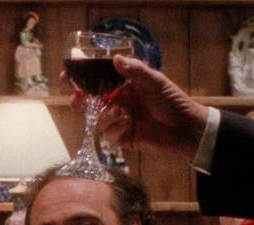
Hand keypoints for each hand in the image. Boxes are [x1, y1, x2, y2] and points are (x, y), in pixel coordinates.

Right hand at [65, 55, 208, 159]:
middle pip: (91, 100)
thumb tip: (115, 58)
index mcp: (125, 86)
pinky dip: (116, 127)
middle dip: (81, 99)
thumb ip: (135, 71)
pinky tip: (128, 124)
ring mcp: (119, 120)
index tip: (67, 76)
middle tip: (76, 98)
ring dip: (104, 114)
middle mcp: (119, 101)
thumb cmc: (173, 102)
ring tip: (118, 111)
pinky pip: (108, 133)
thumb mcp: (156, 82)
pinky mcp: (122, 137)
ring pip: (97, 117)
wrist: (186, 129)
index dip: (82, 78)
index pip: (98, 80)